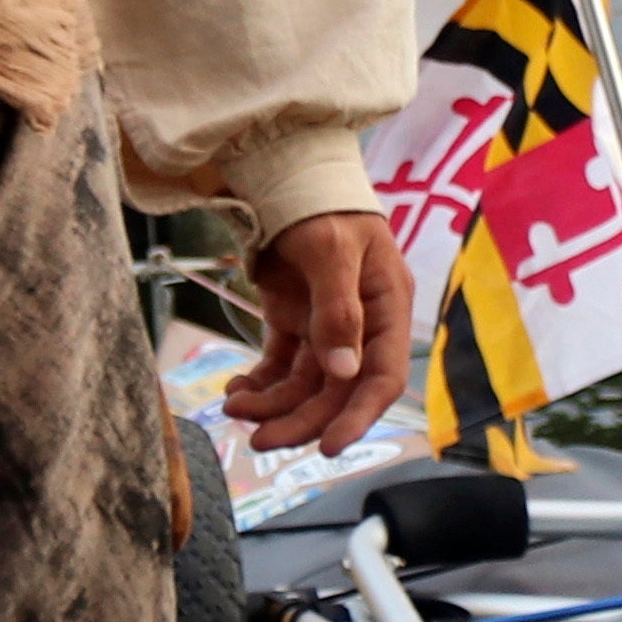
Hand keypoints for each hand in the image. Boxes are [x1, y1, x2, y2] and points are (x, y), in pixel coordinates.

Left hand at [221, 211, 417, 455]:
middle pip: (335, 391)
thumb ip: (338, 310)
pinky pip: (279, 366)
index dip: (358, 417)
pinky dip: (259, 383)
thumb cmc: (323, 205)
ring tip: (235, 408)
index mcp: (386, 308)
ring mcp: (325, 326)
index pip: (382, 377)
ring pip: (304, 385)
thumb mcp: (333, 250)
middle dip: (299, 419)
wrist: (286, 174)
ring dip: (272, 405)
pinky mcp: (293, 321)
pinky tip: (235, 390)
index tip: (328, 448)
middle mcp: (360, 325)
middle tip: (259, 441)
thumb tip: (343, 371)